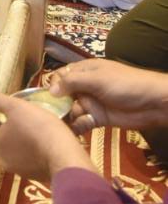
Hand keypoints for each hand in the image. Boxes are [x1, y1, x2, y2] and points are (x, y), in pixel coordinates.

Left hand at [0, 87, 94, 181]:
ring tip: (36, 131)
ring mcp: (19, 170)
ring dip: (22, 142)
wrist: (63, 154)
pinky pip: (30, 160)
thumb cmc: (38, 127)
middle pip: (2, 140)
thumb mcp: (16, 107)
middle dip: (10, 130)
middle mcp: (3, 159)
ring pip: (16, 151)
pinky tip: (45, 144)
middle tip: (24, 120)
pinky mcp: (35, 176)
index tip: (10, 112)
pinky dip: (34, 152)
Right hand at [49, 60, 167, 135]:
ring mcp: (90, 103)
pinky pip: (80, 123)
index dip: (53, 87)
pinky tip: (71, 132)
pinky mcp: (97, 119)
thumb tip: (51, 90)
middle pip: (62, 96)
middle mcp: (84, 87)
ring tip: (61, 126)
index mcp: (84, 71)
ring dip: (65, 118)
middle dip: (56, 105)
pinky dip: (75, 127)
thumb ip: (73, 82)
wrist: (152, 103)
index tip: (50, 99)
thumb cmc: (125, 84)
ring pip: (70, 110)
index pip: (60, 76)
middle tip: (52, 116)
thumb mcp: (98, 79)